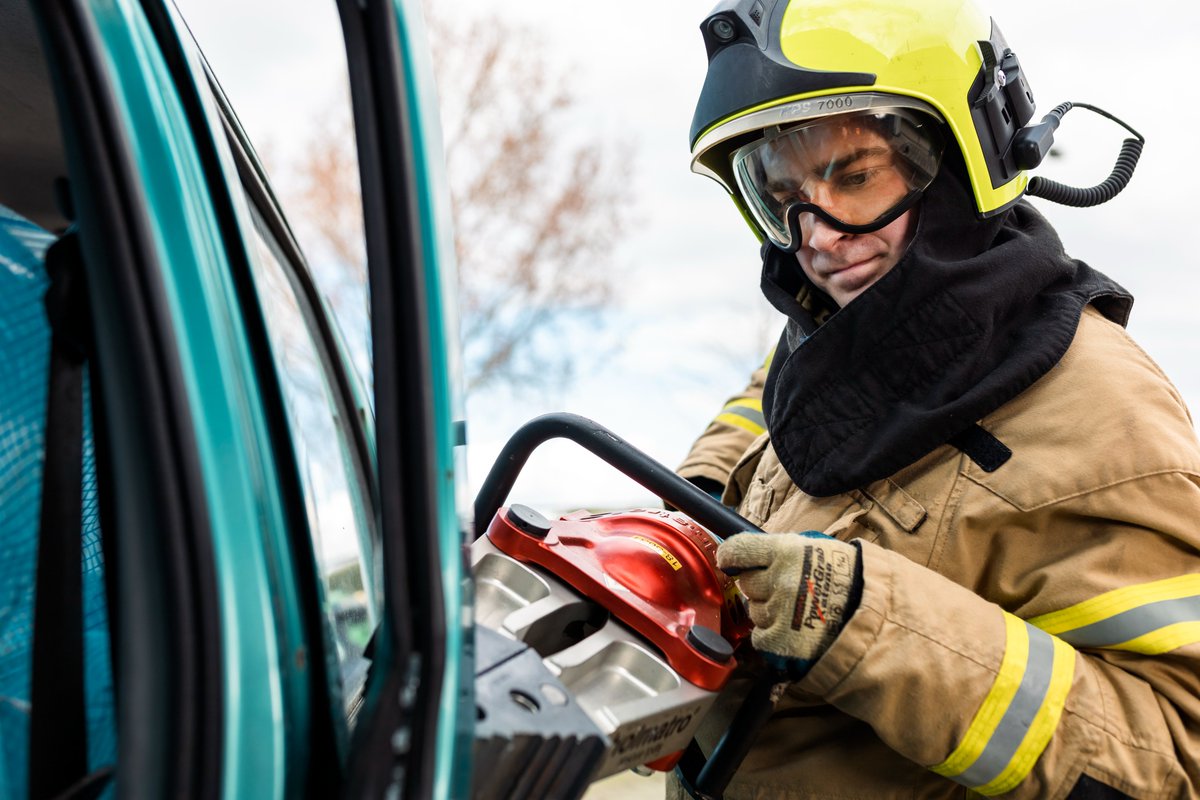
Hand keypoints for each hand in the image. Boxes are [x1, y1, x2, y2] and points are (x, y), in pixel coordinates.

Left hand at [717, 532, 861, 677]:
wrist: (876, 611)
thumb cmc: (848, 576)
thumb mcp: (816, 548)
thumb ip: (782, 551)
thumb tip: (750, 555)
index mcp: (785, 552)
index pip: (738, 550)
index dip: (730, 556)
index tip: (730, 561)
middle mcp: (779, 579)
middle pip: (746, 584)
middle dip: (760, 586)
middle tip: (784, 589)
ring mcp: (780, 611)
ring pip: (754, 611)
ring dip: (768, 612)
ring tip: (795, 610)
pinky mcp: (783, 639)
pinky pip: (760, 637)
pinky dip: (771, 636)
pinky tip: (790, 629)